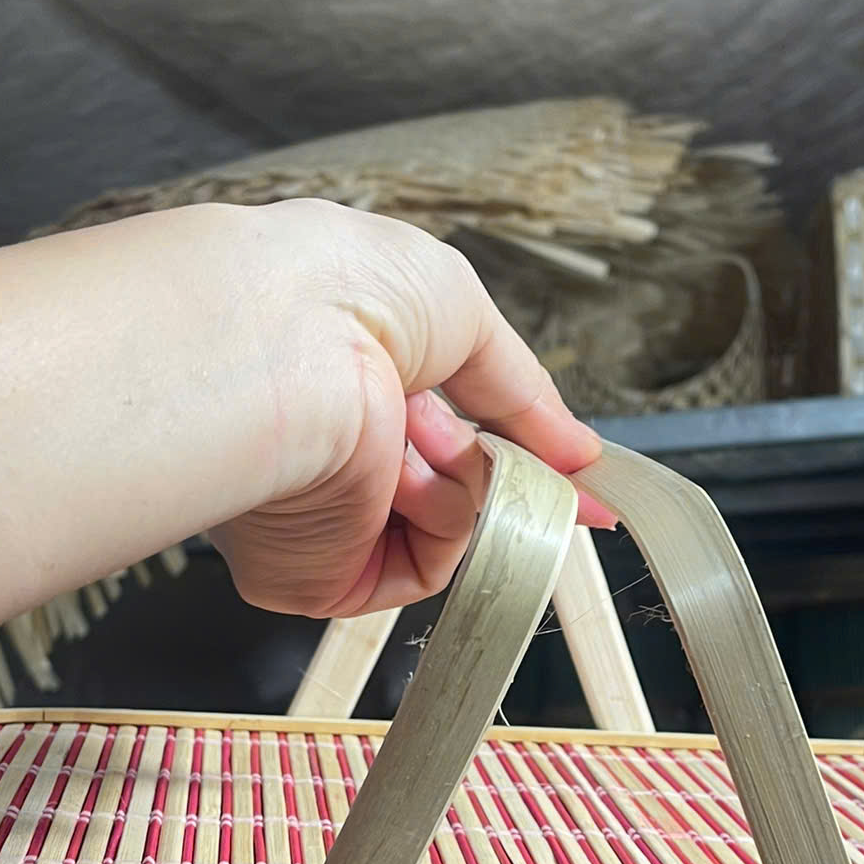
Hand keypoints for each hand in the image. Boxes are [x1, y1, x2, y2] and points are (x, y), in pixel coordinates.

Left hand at [204, 198, 609, 615]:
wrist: (284, 338)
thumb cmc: (345, 291)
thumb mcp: (466, 313)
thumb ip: (524, 392)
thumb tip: (578, 451)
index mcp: (349, 382)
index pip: (444, 435)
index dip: (515, 450)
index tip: (577, 476)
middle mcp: (330, 451)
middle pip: (452, 487)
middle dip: (498, 464)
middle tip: (501, 435)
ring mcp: (322, 516)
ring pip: (449, 528)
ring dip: (466, 480)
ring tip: (424, 431)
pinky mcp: (314, 572)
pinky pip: (422, 569)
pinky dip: (443, 525)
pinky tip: (407, 474)